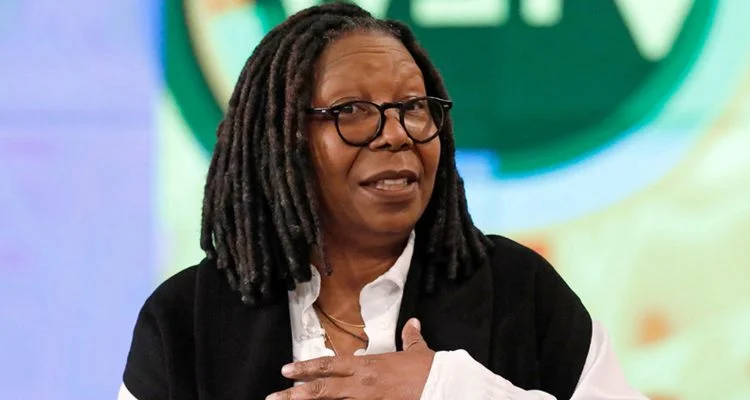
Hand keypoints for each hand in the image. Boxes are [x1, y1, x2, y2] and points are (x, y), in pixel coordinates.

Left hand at [266, 318, 434, 399]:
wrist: (442, 386)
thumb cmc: (427, 370)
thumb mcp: (417, 352)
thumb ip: (410, 338)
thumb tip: (412, 323)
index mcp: (367, 366)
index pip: (329, 365)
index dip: (306, 367)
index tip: (286, 370)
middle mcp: (361, 384)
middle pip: (321, 388)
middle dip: (295, 393)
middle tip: (274, 396)